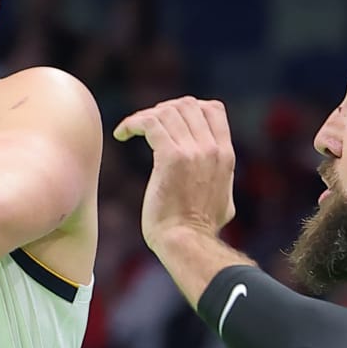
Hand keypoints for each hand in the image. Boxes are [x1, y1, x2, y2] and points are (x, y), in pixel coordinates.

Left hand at [113, 97, 237, 248]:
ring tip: (131, 130)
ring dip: (146, 116)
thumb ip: (221, 180)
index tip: (169, 121)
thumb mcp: (224, 200)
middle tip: (146, 126)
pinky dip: (133, 123)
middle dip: (164, 109)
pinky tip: (121, 135)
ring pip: (167, 111)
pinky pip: (150, 123)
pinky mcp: (171, 158)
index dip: (189, 108)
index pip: (213, 109)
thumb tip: (220, 177)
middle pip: (188, 105)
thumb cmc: (200, 230)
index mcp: (225, 155)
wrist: (187, 243)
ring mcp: (193, 152)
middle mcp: (211, 149)